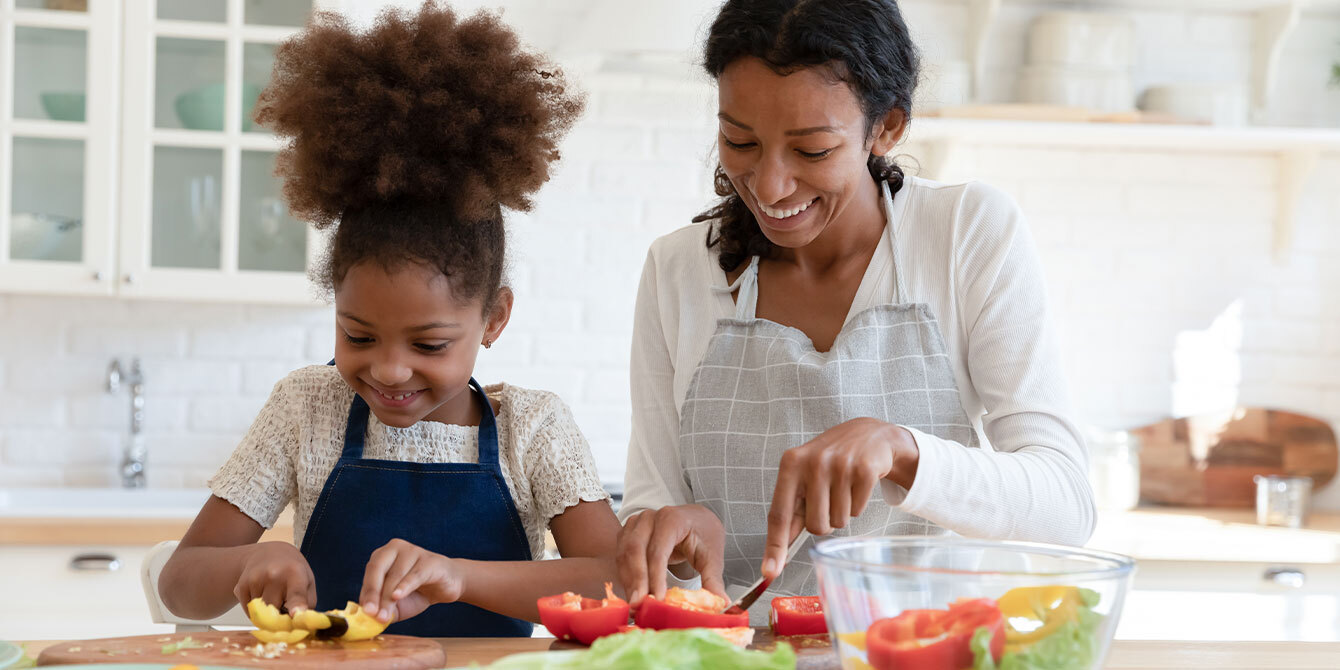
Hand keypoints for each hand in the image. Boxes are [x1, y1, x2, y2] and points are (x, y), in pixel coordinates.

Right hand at [234, 541, 317, 611]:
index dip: (297, 606)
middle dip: (280, 616)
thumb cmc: (292, 570)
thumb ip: (307, 605)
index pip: (296, 594)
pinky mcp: (241, 587)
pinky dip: (256, 611)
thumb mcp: (308, 581)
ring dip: (267, 614)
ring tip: (273, 595)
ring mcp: (255, 580)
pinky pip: (250, 613)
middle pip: (275, 612)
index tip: (296, 615)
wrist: (267, 553)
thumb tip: (300, 625)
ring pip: (261, 615)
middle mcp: (273, 575)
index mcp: (295, 573)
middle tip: (284, 604)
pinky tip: (262, 595)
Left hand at [360, 538, 463, 622]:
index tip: (365, 612)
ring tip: (385, 616)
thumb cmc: (417, 593)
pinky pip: (415, 574)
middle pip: (378, 568)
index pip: (370, 572)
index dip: (367, 592)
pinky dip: (405, 586)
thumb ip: (380, 608)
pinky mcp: (430, 561)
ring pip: (396, 575)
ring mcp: (414, 551)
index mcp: (383, 555)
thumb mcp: (394, 604)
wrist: (446, 587)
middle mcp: (396, 548)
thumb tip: (365, 617)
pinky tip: (398, 596)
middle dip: (374, 593)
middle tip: (371, 613)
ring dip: (388, 598)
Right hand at [616, 504, 725, 605]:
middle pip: (635, 550)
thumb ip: (713, 579)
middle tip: (639, 606)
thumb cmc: (703, 534)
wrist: (695, 519)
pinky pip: (621, 556)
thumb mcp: (712, 555)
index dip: (656, 576)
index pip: (658, 550)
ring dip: (628, 581)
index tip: (658, 599)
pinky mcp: (628, 533)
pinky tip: (633, 593)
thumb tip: (722, 603)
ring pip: (624, 554)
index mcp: (672, 519)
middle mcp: (650, 518)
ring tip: (636, 605)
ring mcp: (636, 523)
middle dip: (637, 580)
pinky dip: (625, 576)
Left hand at [763, 418, 917, 577]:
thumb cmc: (830, 461)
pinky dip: (859, 505)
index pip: (779, 514)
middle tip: (829, 498)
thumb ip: (791, 510)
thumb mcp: (804, 476)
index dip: (774, 546)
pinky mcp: (864, 470)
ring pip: (838, 521)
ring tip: (843, 488)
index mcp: (791, 464)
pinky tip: (857, 485)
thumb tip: (776, 552)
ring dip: (843, 512)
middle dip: (824, 521)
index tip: (769, 572)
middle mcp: (813, 462)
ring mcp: (840, 465)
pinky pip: (858, 511)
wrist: (868, 435)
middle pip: (815, 526)